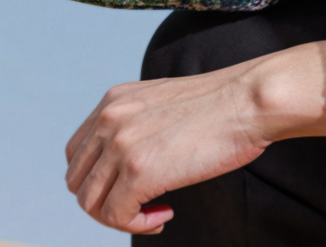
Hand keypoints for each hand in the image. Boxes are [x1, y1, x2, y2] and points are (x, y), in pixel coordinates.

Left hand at [64, 40, 325, 233]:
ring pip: (90, 204)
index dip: (99, 180)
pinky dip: (138, 225)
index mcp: (112, 102)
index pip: (77, 154)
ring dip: (121, 217)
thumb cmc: (222, 106)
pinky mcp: (138, 171)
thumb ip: (138, 124)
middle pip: (77, 181)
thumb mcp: (163, 103)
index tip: (131, 188)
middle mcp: (108, 120)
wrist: (248, 101)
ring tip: (156, 213)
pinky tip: (165, 215)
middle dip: (105, 203)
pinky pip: (116, 216)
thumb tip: (131, 163)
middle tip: (141, 207)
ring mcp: (120, 146)